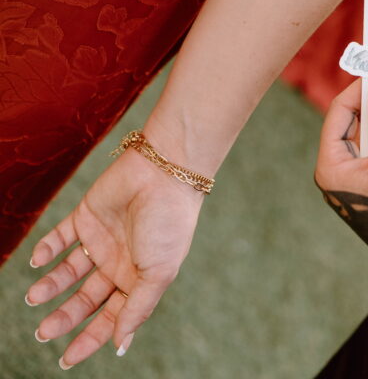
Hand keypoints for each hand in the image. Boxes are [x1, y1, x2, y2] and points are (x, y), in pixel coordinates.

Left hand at [25, 149, 203, 367]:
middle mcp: (117, 263)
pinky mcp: (86, 215)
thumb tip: (120, 345)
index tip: (66, 359)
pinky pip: (60, 237)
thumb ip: (138, 308)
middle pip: (84, 298)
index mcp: (137, 279)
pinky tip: (37, 262)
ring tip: (33, 297)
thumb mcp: (159, 273)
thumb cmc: (170, 223)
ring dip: (50, 286)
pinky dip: (46, 250)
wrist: (165, 172)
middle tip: (43, 332)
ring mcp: (100, 239)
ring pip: (68, 271)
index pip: (109, 317)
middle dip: (64, 317)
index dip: (90, 338)